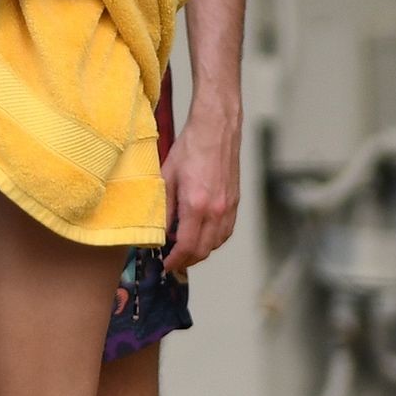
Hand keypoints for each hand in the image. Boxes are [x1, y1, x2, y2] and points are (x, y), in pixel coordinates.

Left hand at [161, 106, 241, 271]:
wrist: (216, 130)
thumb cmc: (190, 148)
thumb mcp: (167, 177)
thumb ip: (164, 208)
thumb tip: (159, 230)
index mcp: (196, 204)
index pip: (186, 245)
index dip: (175, 260)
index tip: (165, 265)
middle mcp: (216, 209)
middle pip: (203, 250)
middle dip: (187, 260)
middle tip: (172, 261)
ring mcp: (229, 207)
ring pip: (217, 243)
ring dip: (201, 251)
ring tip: (184, 249)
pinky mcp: (235, 201)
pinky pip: (226, 231)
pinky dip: (214, 239)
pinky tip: (202, 235)